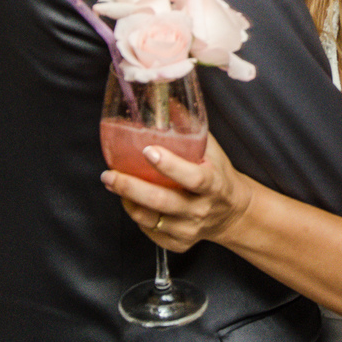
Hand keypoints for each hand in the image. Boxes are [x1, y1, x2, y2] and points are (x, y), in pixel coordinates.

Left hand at [100, 132, 252, 252]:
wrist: (232, 212)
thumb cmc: (218, 175)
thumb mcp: (211, 150)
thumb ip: (189, 127)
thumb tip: (165, 98)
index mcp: (212, 184)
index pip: (192, 177)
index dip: (169, 165)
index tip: (148, 150)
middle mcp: (200, 209)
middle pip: (162, 202)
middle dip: (131, 187)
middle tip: (109, 175)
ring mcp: (189, 229)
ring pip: (149, 218)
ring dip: (127, 200)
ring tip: (113, 182)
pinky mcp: (178, 243)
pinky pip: (149, 231)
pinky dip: (136, 214)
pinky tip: (131, 200)